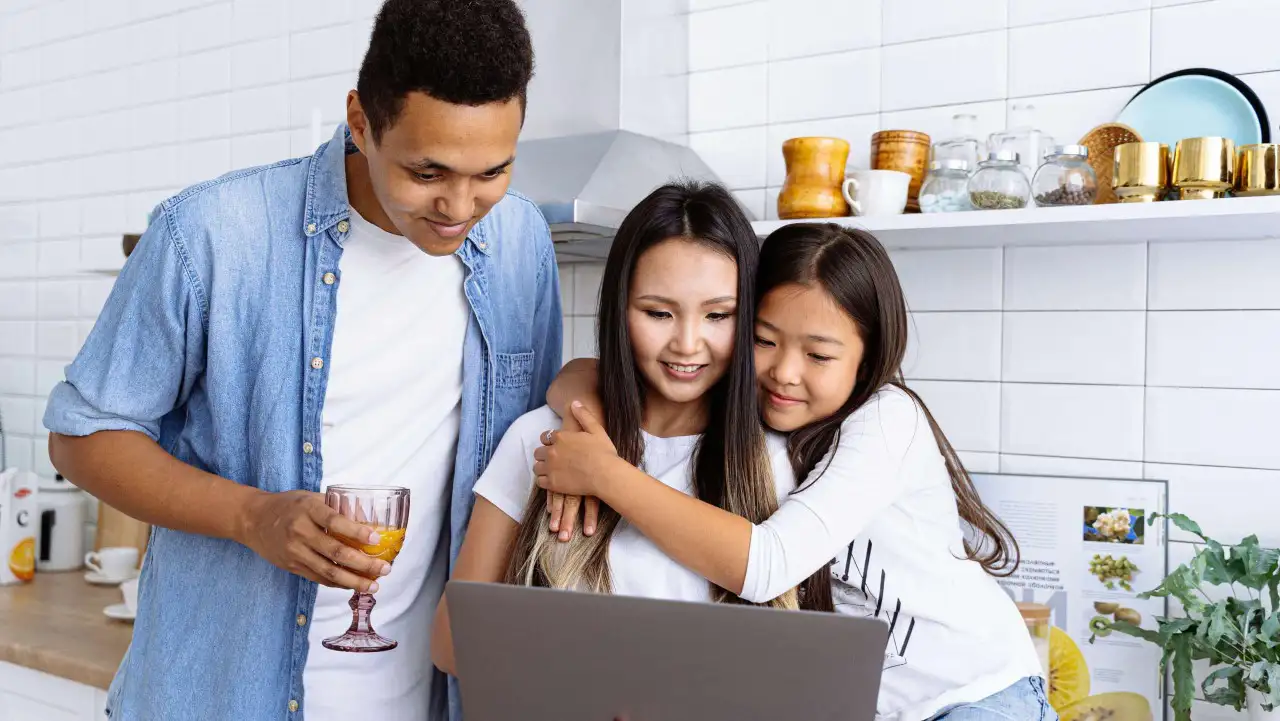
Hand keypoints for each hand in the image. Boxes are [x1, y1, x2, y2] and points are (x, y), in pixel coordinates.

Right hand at [237, 490, 390, 591]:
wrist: (252, 519)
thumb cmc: (288, 505)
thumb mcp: (312, 497)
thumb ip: (338, 507)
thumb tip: (368, 519)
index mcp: (308, 509)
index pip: (335, 522)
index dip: (357, 532)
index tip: (377, 539)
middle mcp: (301, 532)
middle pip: (336, 552)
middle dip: (364, 564)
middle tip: (384, 569)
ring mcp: (295, 552)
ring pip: (329, 571)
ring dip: (354, 581)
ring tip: (374, 585)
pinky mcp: (292, 566)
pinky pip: (319, 578)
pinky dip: (338, 583)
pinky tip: (354, 584)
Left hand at [534, 402, 617, 538]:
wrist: (605, 475)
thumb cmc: (603, 452)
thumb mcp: (596, 429)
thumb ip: (583, 415)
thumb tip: (574, 402)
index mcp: (561, 437)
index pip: (545, 437)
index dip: (549, 441)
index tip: (556, 446)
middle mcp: (552, 451)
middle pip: (538, 452)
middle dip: (544, 454)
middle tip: (554, 459)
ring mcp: (551, 468)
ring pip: (536, 467)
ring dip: (542, 467)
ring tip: (551, 470)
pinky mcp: (552, 483)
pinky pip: (540, 481)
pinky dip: (544, 480)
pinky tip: (552, 480)